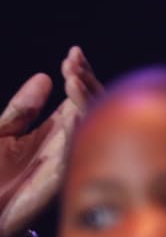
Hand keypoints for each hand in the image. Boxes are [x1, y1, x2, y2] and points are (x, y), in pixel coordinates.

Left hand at [0, 47, 101, 236]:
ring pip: (86, 129)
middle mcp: (64, 143)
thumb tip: (44, 77)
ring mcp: (63, 161)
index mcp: (53, 130)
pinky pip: (71, 156)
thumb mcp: (2, 132)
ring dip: (83, 103)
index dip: (78, 75)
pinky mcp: (55, 182)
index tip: (73, 54)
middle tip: (74, 63)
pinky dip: (74, 135)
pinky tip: (72, 114)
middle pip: (88, 108)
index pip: (77, 97)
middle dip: (84, 83)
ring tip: (74, 79)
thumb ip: (23, 109)